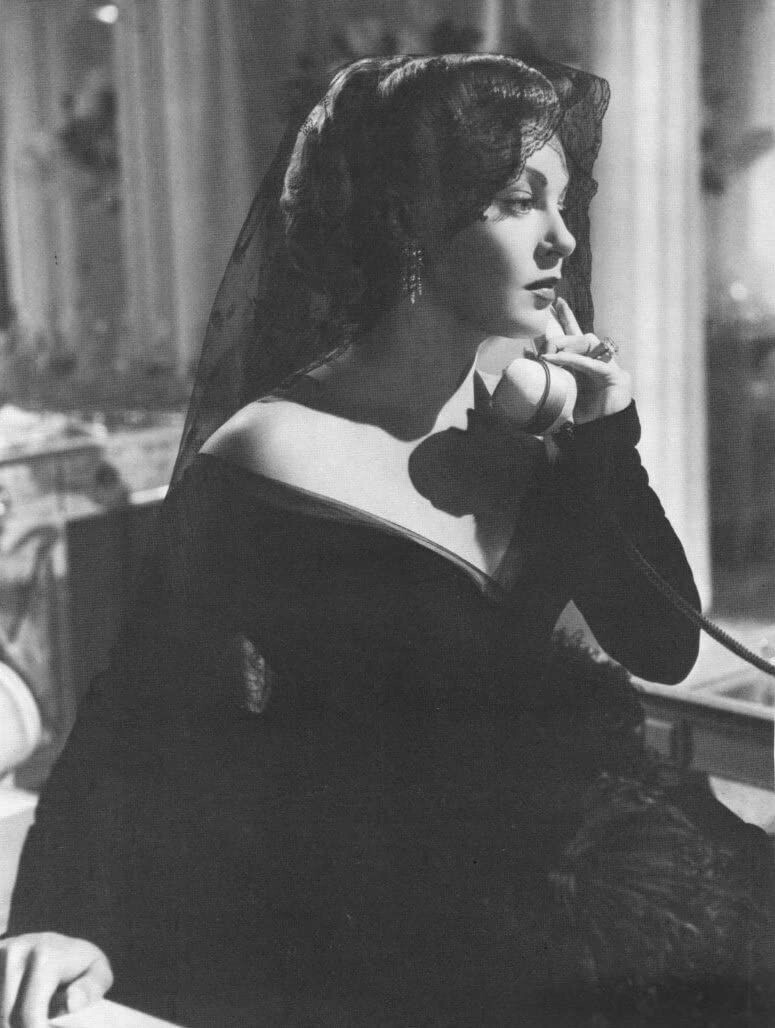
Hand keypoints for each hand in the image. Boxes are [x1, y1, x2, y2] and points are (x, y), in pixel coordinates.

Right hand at [0, 933, 111, 1026]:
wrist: (58, 945)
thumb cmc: (80, 965)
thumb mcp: (97, 973)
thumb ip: (90, 989)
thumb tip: (71, 1002)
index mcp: (45, 956)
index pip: (30, 1014)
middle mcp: (16, 951)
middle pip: (7, 1018)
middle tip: (44, 1021)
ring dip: (12, 1021)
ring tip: (31, 1016)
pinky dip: (4, 1011)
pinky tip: (15, 1011)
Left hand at [540, 298, 631, 423]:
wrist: (601, 432)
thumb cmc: (582, 416)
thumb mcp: (558, 393)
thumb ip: (544, 376)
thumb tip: (524, 358)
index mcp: (583, 363)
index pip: (572, 337)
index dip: (564, 320)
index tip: (552, 306)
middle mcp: (596, 360)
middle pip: (580, 333)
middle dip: (565, 321)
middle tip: (550, 315)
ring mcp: (607, 365)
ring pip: (587, 342)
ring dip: (567, 343)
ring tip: (549, 350)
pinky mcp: (614, 375)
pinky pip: (592, 364)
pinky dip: (574, 360)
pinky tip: (557, 358)